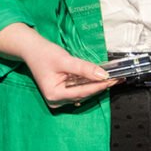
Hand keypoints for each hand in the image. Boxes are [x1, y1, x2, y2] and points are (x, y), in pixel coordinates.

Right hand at [0, 23, 115, 107]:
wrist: (32, 49)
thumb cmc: (45, 54)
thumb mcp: (65, 60)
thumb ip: (84, 68)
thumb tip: (103, 75)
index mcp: (54, 95)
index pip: (83, 92)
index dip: (99, 86)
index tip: (113, 80)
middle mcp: (56, 101)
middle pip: (84, 94)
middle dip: (100, 86)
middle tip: (117, 79)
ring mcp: (58, 98)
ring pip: (82, 92)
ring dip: (96, 85)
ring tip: (112, 79)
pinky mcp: (61, 92)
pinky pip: (78, 89)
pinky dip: (89, 83)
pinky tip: (100, 79)